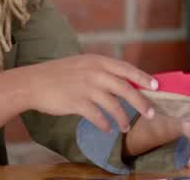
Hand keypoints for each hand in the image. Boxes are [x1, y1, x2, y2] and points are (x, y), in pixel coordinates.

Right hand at [21, 55, 156, 132]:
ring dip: (123, 118)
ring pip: (114, 105)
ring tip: (125, 127)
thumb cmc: (58, 74)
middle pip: (125, 88)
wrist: (33, 82)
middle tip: (150, 113)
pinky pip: (98, 116)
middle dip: (141, 102)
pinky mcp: (77, 102)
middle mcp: (94, 72)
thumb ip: (101, 71)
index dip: (143, 78)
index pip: (126, 69)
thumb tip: (124, 83)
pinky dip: (105, 124)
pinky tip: (107, 129)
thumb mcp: (82, 65)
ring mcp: (85, 87)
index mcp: (97, 61)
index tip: (156, 86)